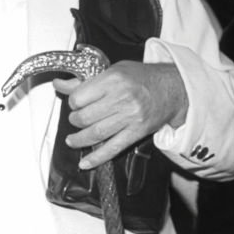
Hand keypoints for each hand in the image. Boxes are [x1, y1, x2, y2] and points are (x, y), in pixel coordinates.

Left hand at [53, 61, 188, 169]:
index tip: (74, 103)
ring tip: (73, 140)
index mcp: (114, 79)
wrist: (173, 88)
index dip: (73, 102)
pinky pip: (113, 148)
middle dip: (75, 121)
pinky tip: (86, 163)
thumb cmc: (143, 78)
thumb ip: (87, 80)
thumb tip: (60, 85)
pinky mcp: (137, 132)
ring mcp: (130, 117)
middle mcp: (122, 98)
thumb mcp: (114, 70)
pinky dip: (97, 158)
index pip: (79, 96)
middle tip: (76, 119)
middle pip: (85, 117)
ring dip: (80, 140)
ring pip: (96, 133)